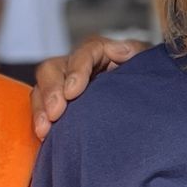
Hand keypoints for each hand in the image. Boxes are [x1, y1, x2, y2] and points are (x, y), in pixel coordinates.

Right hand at [31, 33, 145, 139]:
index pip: (84, 52)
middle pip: (53, 69)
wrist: (146, 109)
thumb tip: (120, 51)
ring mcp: (64, 85)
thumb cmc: (145, 82)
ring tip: (44, 129)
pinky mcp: (59, 106)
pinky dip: (40, 120)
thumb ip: (135, 53)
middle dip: (51, 91)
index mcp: (100, 53)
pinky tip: (44, 136)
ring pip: (42, 89)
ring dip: (40, 109)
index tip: (73, 92)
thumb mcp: (144, 64)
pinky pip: (41, 108)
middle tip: (55, 113)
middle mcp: (77, 67)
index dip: (76, 71)